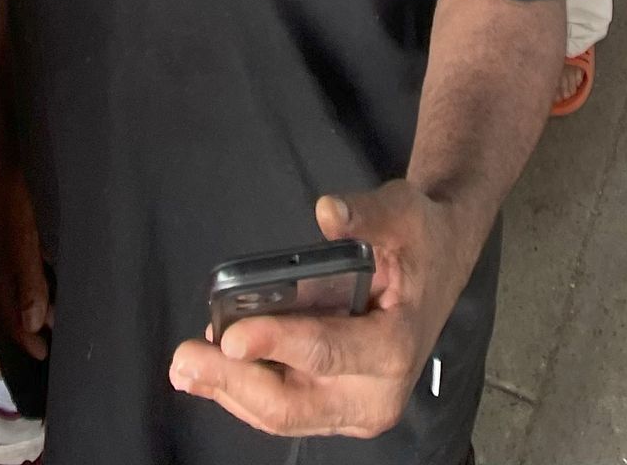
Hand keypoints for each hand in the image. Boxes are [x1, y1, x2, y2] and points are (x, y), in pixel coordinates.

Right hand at [0, 159, 49, 360]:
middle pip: (10, 301)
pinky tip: (45, 268)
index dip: (26, 337)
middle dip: (28, 321)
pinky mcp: (2, 222)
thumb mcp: (24, 236)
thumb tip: (31, 326)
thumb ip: (28, 280)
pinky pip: (17, 261)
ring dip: (32, 298)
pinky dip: (31, 274)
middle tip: (52, 339)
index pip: (9, 315)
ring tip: (53, 311)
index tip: (45, 356)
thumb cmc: (14, 189)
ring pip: (14, 281)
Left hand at [171, 182, 463, 441]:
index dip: (277, 344)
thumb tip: (327, 212)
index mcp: (396, 346)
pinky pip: (286, 409)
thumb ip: (367, 215)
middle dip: (234, 383)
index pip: (327, 351)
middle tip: (185, 358)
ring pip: (282, 414)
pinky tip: (212, 370)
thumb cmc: (420, 239)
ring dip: (231, 391)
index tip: (231, 336)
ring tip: (186, 365)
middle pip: (293, 403)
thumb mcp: (404, 212)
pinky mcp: (337, 407)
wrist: (441, 265)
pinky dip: (245, 391)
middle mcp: (377, 394)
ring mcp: (356, 408)